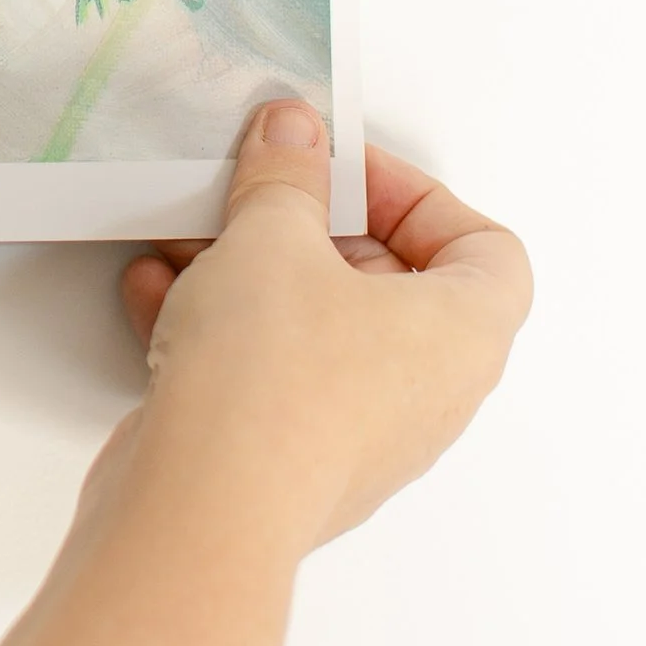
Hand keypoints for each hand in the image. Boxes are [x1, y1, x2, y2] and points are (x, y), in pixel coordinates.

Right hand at [117, 101, 530, 548]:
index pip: (486, 251)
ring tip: (192, 237)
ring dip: (251, 275)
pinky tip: (159, 292)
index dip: (418, 198)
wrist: (201, 509)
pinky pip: (266, 374)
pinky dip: (218, 330)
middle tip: (260, 192)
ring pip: (315, 329)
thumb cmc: (272, 383)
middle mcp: (425, 394)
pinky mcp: (288, 460)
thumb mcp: (274, 236)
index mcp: (462, 336)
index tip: (343, 171)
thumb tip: (293, 136)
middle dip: (311, 229)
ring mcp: (358, 435)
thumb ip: (287, 175)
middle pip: (388, 283)